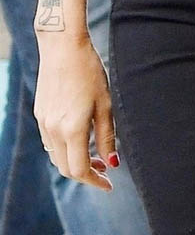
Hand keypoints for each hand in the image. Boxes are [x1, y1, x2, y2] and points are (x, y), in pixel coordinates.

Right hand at [34, 37, 118, 190]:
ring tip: (97, 156)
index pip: (79, 170)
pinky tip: (80, 139)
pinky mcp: (40, 115)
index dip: (95, 180)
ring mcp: (43, 123)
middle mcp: (53, 130)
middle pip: (66, 167)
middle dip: (86, 174)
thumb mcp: (105, 104)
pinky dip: (65, 149)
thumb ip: (107, 136)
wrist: (63, 49)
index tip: (109, 184)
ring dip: (75, 162)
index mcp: (71, 130)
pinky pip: (51, 142)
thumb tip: (113, 163)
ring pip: (57, 156)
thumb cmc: (90, 73)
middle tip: (106, 170)